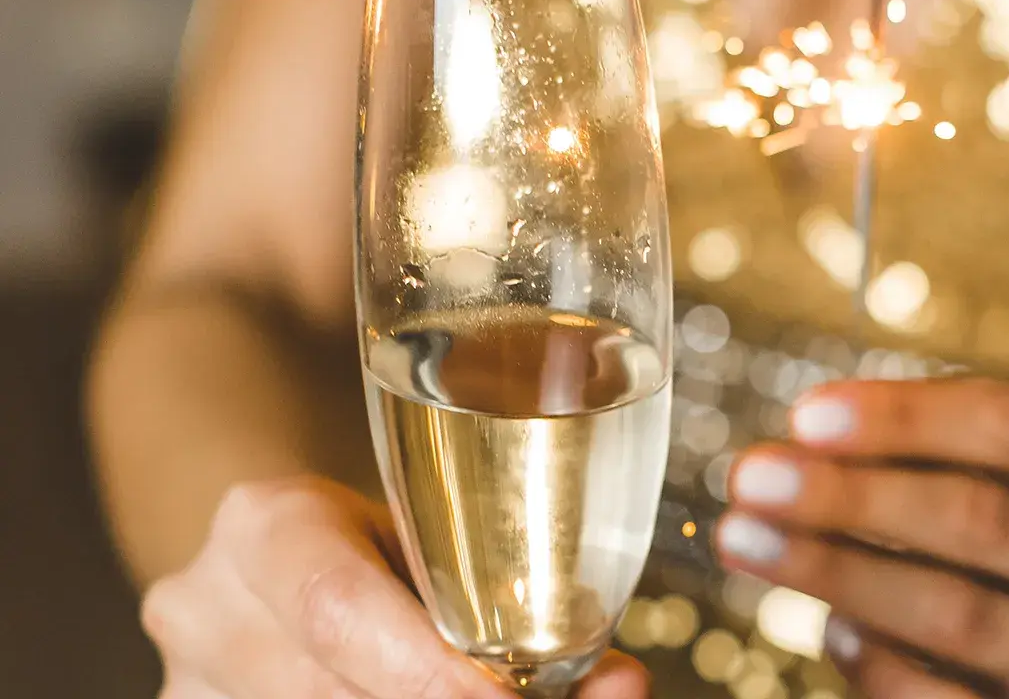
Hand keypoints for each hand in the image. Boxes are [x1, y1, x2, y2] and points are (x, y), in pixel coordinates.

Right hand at [143, 476, 648, 698]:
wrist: (275, 550)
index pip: (338, 608)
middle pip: (325, 691)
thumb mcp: (434, 543)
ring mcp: (188, 679)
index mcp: (266, 523)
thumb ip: (517, 601)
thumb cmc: (377, 541)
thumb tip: (623, 685)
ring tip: (480, 696)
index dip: (427, 672)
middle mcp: (205, 602)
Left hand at [717, 379, 1008, 697]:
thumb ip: (940, 450)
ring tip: (746, 538)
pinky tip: (829, 628)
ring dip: (836, 569)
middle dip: (853, 494)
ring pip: (959, 613)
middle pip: (986, 517)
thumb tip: (806, 442)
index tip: (806, 415)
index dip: (907, 417)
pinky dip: (877, 662)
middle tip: (752, 476)